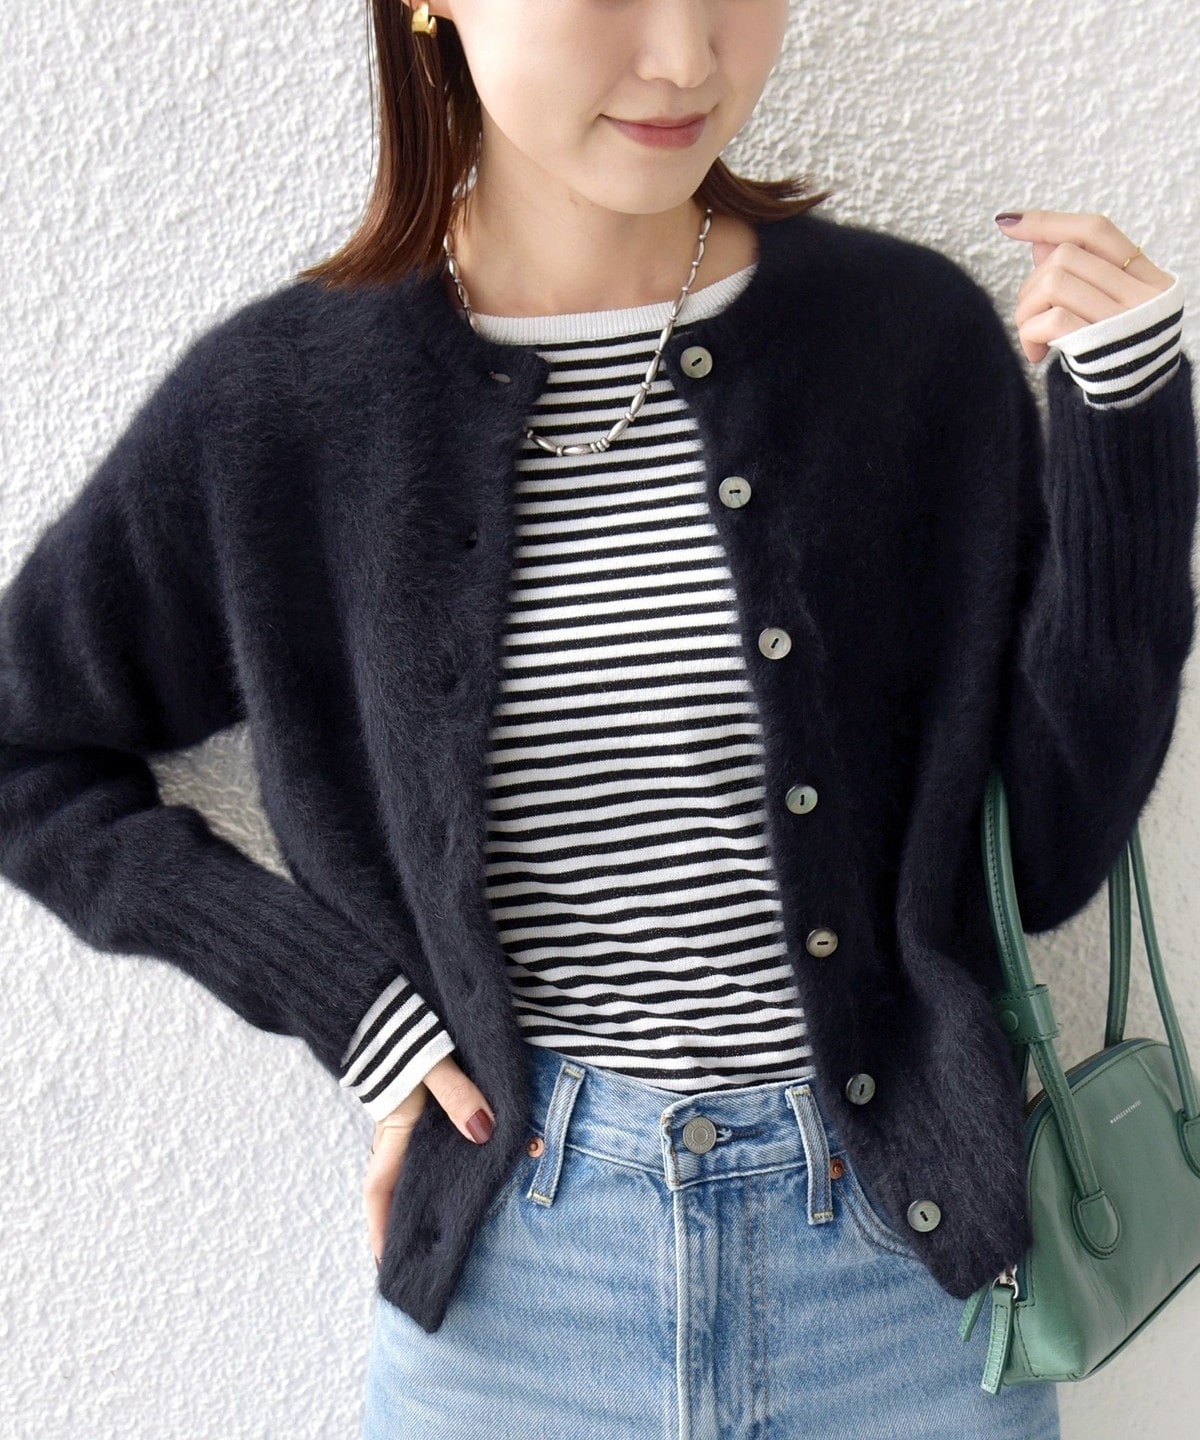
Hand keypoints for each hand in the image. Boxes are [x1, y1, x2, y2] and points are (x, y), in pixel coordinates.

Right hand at [362, 1052, 494, 1268]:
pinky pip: (431, 1140)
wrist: (387, 997)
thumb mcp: (433, 1064)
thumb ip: (457, 1095)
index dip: (379, 1228)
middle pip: (398, 1183)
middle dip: (407, 1219)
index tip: (386, 1265)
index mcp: (394, 1128)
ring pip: (416, 1162)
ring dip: (429, 1189)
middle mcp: (396, 1128)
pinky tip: (468, 1164)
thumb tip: (483, 1132)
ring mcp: (408, 1114)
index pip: (379, 1189)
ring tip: (453, 1219)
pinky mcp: (421, 1098)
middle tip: (423, 1254)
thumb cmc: (406, 1032)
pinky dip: (443, 1159)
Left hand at [994, 209, 1174, 363]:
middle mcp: (1142, 292)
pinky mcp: (1102, 344)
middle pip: (1065, 257)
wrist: (1139, 404)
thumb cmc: (1114, 353)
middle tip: (1029, 317)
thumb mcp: (1101, 308)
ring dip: (1026, 311)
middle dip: (1031, 285)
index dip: (1049, 222)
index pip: (1095, 230)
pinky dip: (1031, 333)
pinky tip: (1036, 353)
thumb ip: (1076, 273)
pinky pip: (1052, 319)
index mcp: (1145, 275)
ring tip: (1031, 335)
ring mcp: (1125, 318)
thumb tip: (1039, 240)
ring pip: (1053, 283)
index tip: (1008, 223)